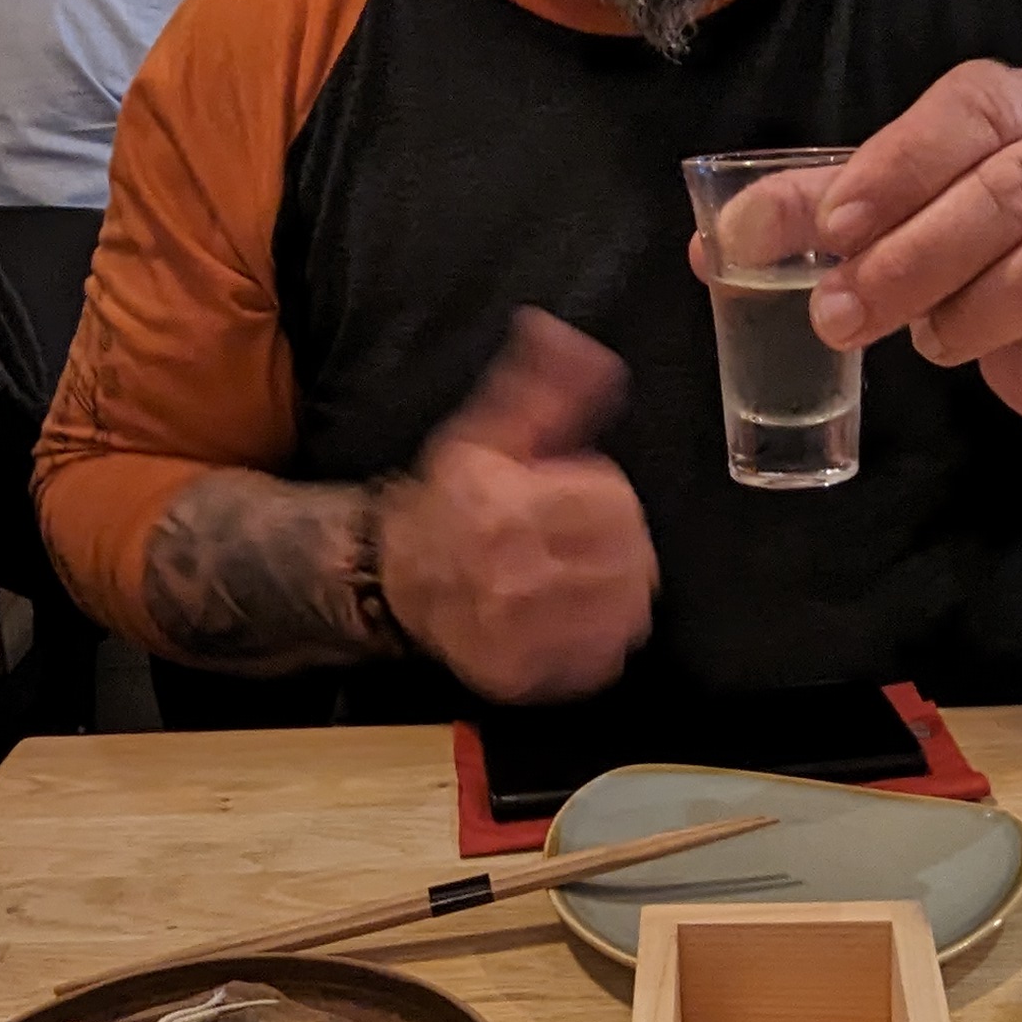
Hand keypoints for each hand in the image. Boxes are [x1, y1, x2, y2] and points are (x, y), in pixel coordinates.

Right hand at [378, 310, 658, 700]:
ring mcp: (518, 635)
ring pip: (623, 615)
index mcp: (509, 508)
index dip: (609, 495)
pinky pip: (598, 662)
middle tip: (591, 540)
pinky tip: (575, 618)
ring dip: (619, 593)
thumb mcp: (490, 431)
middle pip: (628, 562)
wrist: (393, 576)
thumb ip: (544, 390)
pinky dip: (600, 642)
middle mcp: (513, 576)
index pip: (614, 505)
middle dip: (621, 544)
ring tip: (587, 577)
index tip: (586, 495)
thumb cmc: (449, 499)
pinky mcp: (520, 677)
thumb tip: (580, 344)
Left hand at [797, 62, 1021, 433]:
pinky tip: (1019, 363)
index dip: (899, 168)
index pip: (969, 109)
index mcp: (1019, 104)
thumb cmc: (977, 252)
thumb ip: (810, 217)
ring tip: (931, 341)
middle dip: (914, 260)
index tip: (834, 231)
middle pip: (1009, 189)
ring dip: (982, 308)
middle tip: (842, 316)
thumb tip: (715, 241)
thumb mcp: (888, 220)